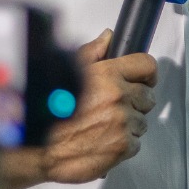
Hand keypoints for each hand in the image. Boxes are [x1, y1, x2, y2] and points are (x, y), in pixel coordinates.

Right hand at [4, 30, 156, 187]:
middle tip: (114, 108)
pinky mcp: (123, 145)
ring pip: (142, 121)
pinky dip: (123, 144)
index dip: (146, 74)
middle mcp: (117, 96)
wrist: (41, 150)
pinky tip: (104, 140)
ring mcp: (122, 122)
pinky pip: (136, 143)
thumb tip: (108, 38)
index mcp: (107, 74)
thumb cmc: (50, 112)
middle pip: (148, 96)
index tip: (144, 80)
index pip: (146, 65)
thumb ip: (92, 53)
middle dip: (135, 102)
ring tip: (104, 126)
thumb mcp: (67, 72)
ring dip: (128, 125)